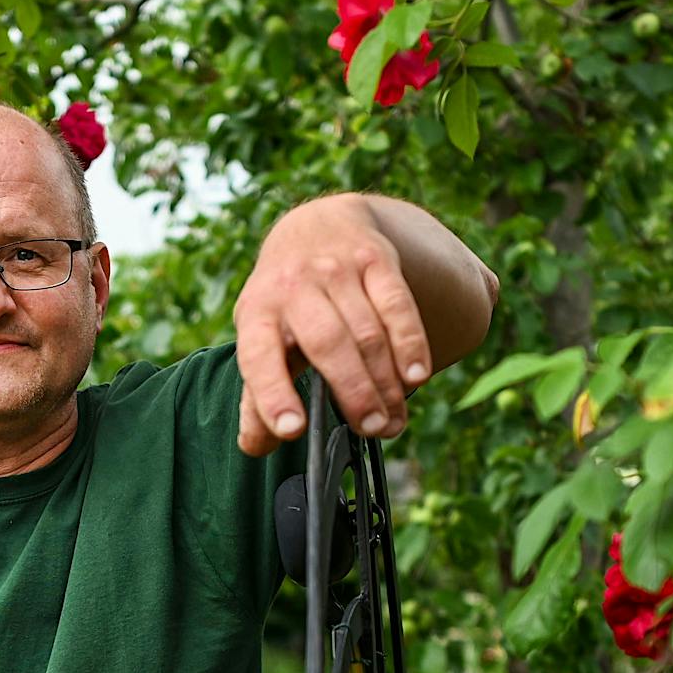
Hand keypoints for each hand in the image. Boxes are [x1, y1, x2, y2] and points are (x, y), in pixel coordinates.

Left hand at [232, 195, 431, 457]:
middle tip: (370, 428)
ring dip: (384, 381)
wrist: (314, 225)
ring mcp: (335, 269)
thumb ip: (257, 395)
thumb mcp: (261, 338)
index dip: (274, 394)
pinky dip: (410, 343)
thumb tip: (256, 446)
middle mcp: (293, 285)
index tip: (292, 430)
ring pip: (366, 331)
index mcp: (257, 311)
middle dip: (353, 391)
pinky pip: (396, 305)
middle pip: (327, 344)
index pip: (259, 355)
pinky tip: (416, 376)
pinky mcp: (375, 259)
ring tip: (393, 419)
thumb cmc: (285, 301)